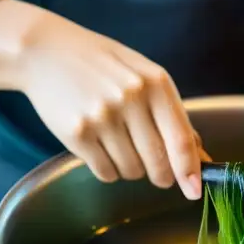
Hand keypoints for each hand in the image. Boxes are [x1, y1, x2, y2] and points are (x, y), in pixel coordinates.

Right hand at [0, 0, 204, 198]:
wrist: (46, 52)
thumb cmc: (101, 64)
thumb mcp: (142, 75)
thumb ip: (171, 114)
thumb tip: (198, 157)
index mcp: (155, 83)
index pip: (181, 140)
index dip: (190, 171)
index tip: (195, 191)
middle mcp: (131, 99)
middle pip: (158, 162)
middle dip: (161, 176)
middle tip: (157, 174)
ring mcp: (103, 117)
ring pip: (131, 171)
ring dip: (130, 168)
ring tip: (117, 143)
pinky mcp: (77, 133)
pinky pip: (105, 172)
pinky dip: (107, 169)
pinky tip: (99, 147)